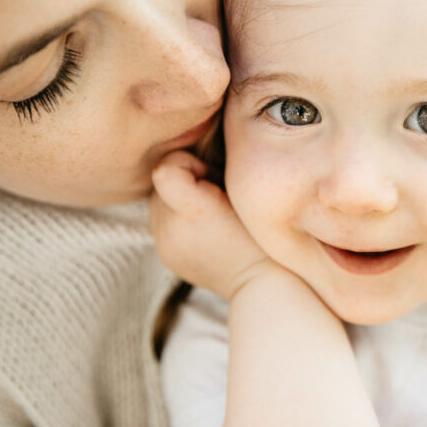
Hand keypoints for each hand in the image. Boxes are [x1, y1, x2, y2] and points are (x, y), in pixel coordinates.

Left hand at [150, 150, 270, 298]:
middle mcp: (170, 230)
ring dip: (181, 199)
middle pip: (161, 181)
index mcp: (193, 212)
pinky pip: (162, 220)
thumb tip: (198, 143)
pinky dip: (179, 217)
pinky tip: (206, 229)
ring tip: (212, 213)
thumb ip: (220, 163)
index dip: (189, 163)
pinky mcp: (165, 255)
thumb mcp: (249, 190)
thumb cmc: (267, 232)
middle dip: (186, 180)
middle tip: (218, 195)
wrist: (265, 283)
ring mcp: (164, 245)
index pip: (166, 167)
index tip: (211, 175)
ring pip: (160, 199)